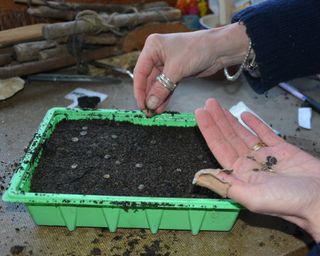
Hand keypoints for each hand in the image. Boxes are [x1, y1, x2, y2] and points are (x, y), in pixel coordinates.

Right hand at [133, 23, 248, 115]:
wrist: (219, 49)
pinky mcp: (176, 72)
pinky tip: (161, 106)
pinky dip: (164, 96)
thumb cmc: (197, 49)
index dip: (139, 90)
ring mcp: (166, 64)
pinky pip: (167, 86)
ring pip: (157, 84)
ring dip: (156, 98)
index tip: (141, 104)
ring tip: (153, 112)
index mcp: (152, 47)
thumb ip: (161, 88)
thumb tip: (150, 104)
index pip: (140, 72)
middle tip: (147, 111)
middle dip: (148, 96)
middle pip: (147, 79)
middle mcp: (157, 54)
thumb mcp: (176, 69)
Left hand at [194, 98, 319, 241]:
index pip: (219, 148)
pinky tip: (244, 115)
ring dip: (230, 119)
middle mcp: (249, 163)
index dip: (208, 130)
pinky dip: (254, 123)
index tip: (199, 114)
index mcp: (240, 174)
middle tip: (207, 103)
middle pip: (228, 137)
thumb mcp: (253, 197)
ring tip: (218, 106)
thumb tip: (202, 175)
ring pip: (242, 133)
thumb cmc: (289, 201)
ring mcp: (265, 155)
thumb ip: (228, 185)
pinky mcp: (281, 149)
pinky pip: (264, 133)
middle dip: (216, 120)